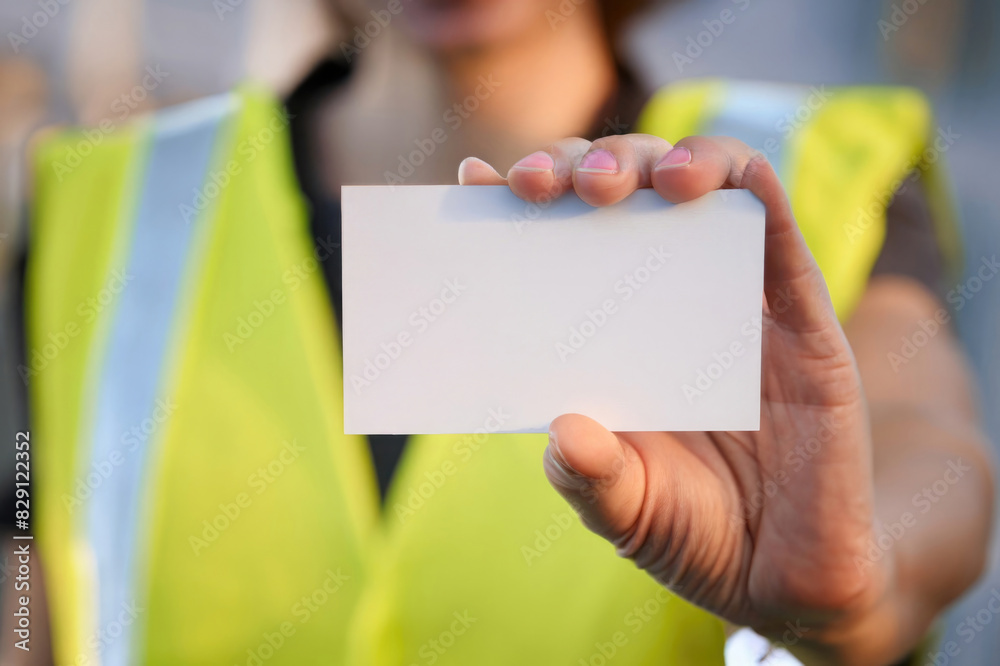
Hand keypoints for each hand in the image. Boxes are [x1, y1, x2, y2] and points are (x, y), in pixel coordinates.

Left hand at [459, 135, 889, 663]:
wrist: (785, 575)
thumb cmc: (692, 532)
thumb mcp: (621, 508)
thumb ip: (586, 476)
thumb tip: (565, 430)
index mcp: (607, 337)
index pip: (555, 246)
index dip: (515, 206)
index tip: (474, 182)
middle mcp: (663, 302)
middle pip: (620, 198)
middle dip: (577, 168)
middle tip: (541, 185)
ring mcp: (732, 300)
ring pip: (697, 190)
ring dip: (654, 162)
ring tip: (615, 184)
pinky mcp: (801, 313)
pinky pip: (776, 229)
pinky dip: (746, 187)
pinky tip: (714, 180)